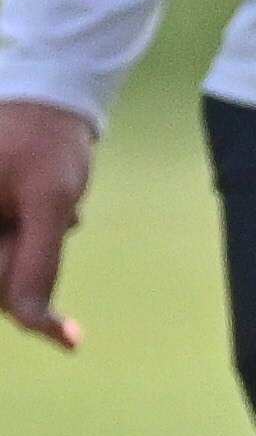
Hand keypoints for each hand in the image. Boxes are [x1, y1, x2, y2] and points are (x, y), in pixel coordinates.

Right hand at [0, 98, 95, 352]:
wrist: (48, 97)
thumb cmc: (47, 143)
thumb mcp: (50, 203)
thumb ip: (37, 261)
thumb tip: (29, 318)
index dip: (29, 313)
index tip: (70, 338)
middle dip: (28, 264)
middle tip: (62, 222)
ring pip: (5, 265)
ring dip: (33, 248)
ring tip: (57, 210)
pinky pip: (8, 246)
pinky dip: (31, 236)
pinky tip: (50, 210)